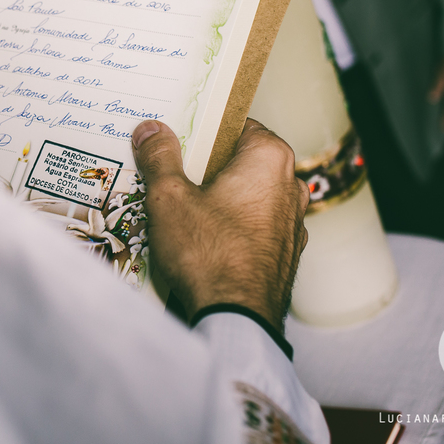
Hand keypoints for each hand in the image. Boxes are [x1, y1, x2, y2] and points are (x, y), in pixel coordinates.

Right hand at [133, 118, 308, 327]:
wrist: (236, 319)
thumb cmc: (209, 254)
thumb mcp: (169, 196)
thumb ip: (160, 157)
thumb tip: (153, 130)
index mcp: (269, 159)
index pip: (235, 124)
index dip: (202, 129)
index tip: (175, 137)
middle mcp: (290, 186)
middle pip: (240, 161)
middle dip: (205, 166)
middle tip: (168, 174)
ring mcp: (291, 223)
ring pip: (247, 196)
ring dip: (217, 199)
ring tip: (178, 211)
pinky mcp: (284, 254)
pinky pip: (253, 227)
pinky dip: (230, 227)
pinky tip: (199, 241)